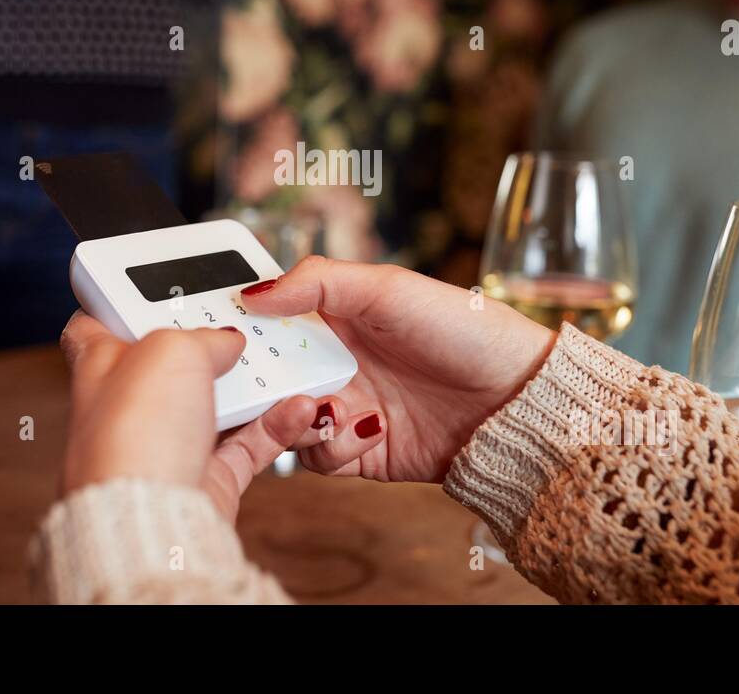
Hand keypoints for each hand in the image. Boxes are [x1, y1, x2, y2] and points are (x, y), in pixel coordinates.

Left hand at [59, 312, 354, 521]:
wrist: (153, 521)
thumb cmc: (134, 436)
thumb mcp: (170, 348)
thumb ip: (202, 333)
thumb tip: (226, 342)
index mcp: (100, 365)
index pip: (97, 322)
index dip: (122, 298)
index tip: (153, 282)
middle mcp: (129, 406)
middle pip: (172, 360)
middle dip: (209, 339)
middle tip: (242, 318)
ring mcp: (166, 444)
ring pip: (218, 401)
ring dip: (254, 382)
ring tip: (284, 359)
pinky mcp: (203, 478)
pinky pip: (249, 441)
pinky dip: (278, 423)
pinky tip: (301, 405)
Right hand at [239, 257, 557, 483]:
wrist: (517, 399)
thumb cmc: (464, 329)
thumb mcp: (389, 288)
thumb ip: (318, 283)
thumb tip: (254, 292)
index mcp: (335, 315)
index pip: (270, 319)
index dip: (243, 326)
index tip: (221, 330)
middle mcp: (335, 361)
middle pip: (267, 375)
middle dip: (257, 381)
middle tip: (262, 380)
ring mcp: (346, 407)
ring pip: (285, 419)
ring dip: (296, 416)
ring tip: (326, 406)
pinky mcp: (361, 452)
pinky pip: (318, 456)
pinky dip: (330, 445)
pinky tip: (364, 428)